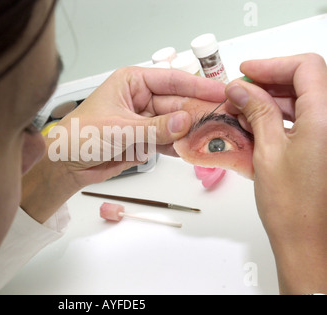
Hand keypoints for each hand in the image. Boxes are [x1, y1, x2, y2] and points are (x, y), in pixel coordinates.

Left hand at [22, 67, 224, 222]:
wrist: (66, 164)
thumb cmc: (80, 135)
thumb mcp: (119, 129)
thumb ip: (153, 128)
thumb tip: (184, 121)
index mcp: (132, 83)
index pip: (171, 80)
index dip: (197, 86)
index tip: (221, 91)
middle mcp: (141, 99)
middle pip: (178, 103)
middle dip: (198, 112)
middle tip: (224, 119)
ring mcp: (144, 121)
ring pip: (176, 124)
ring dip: (193, 131)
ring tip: (216, 136)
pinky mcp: (145, 140)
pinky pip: (168, 142)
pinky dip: (180, 147)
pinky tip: (195, 150)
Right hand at [225, 53, 326, 293]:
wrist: (309, 243)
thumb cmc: (292, 207)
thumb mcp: (267, 152)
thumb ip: (256, 112)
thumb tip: (242, 89)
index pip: (305, 68)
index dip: (273, 64)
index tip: (247, 71)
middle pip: (308, 81)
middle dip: (271, 81)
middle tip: (241, 90)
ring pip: (308, 100)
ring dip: (276, 100)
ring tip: (245, 109)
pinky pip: (309, 120)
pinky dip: (285, 117)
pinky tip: (261, 125)